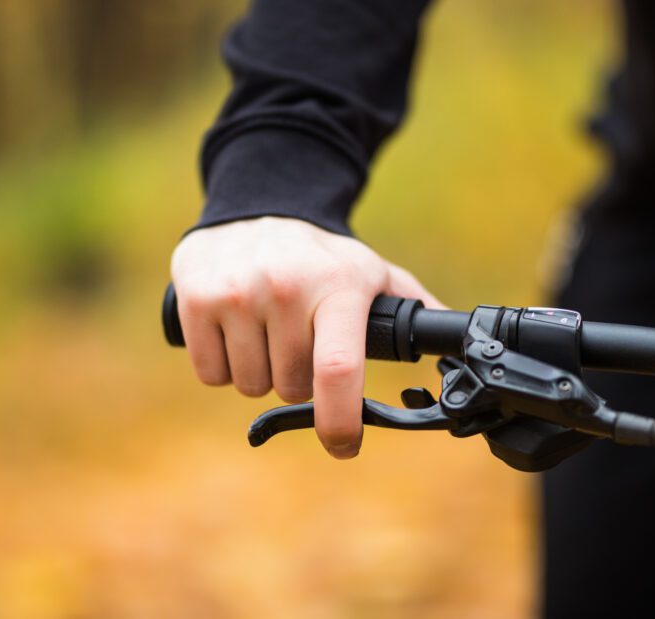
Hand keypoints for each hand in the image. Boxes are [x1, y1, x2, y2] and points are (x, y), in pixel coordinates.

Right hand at [170, 217, 442, 458]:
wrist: (254, 207)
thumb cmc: (320, 257)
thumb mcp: (370, 272)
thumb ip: (413, 308)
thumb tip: (459, 344)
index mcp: (338, 287)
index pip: (338, 369)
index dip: (339, 420)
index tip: (343, 445)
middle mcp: (286, 288)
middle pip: (292, 387)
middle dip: (298, 380)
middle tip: (298, 342)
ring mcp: (236, 294)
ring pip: (250, 384)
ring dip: (259, 373)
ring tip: (265, 331)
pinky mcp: (195, 300)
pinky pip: (211, 373)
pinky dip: (222, 365)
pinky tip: (234, 329)